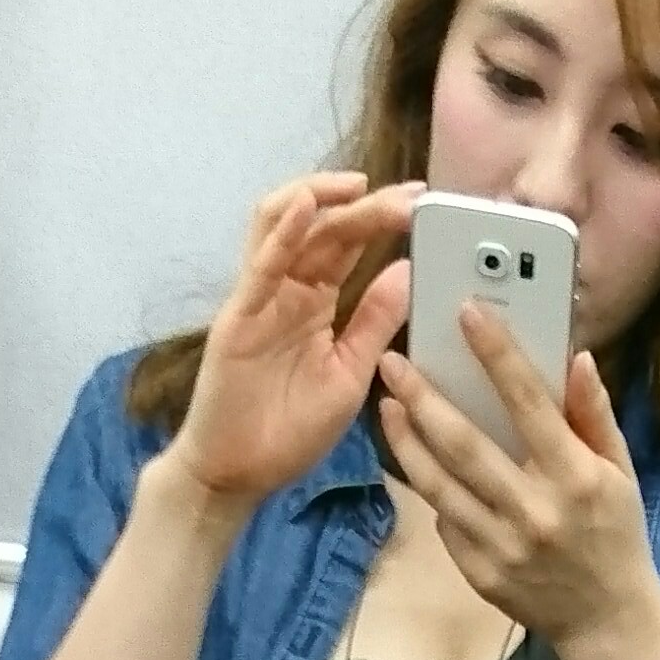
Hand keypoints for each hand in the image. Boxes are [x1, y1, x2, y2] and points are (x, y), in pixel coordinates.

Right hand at [175, 171, 423, 514]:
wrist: (237, 474)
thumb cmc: (288, 430)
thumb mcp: (351, 373)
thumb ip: (376, 322)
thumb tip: (407, 270)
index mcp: (316, 302)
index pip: (349, 245)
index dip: (382, 218)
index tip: (422, 202)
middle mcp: (287, 290)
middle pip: (325, 228)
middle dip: (367, 206)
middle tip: (409, 195)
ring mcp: (260, 299)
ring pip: (282, 226)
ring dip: (318, 196)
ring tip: (357, 184)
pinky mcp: (238, 317)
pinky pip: (261, 266)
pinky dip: (283, 232)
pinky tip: (307, 207)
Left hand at [374, 313, 658, 651]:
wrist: (607, 621)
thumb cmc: (615, 535)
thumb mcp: (620, 472)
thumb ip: (594, 415)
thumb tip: (576, 358)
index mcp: (574, 476)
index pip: (529, 401)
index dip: (496, 353)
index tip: (467, 313)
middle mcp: (534, 509)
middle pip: (464, 444)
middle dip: (423, 397)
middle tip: (392, 362)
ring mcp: (501, 545)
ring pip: (438, 484)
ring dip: (406, 442)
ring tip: (387, 405)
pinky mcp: (479, 572)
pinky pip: (445, 521)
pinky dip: (431, 490)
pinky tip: (419, 464)